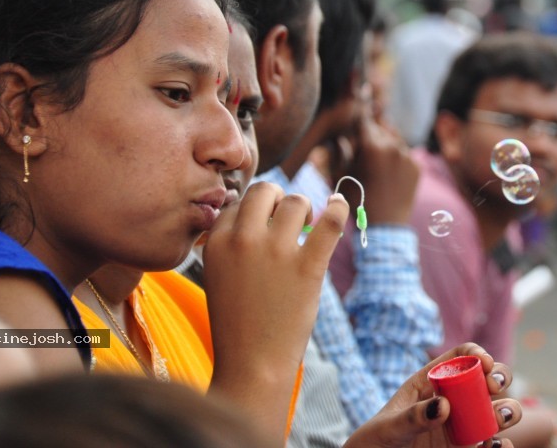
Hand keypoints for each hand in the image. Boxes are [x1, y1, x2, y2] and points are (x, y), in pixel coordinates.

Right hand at [202, 182, 347, 439]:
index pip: (239, 202)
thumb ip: (231, 242)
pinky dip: (339, 206)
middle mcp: (243, 240)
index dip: (255, 210)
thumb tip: (258, 209)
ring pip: (297, 201)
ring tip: (307, 227)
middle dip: (279, 199)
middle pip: (266, 191)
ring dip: (305, 209)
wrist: (252, 364)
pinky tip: (340, 203)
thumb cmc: (238, 323)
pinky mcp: (307, 266)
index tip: (265, 222)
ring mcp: (276, 252)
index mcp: (216, 242)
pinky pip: (331, 220)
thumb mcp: (219, 275)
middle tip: (288, 218)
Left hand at [343, 343, 521, 447]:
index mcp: (432, 381)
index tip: (484, 362)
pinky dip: (503, 445)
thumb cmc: (376, 442)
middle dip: (499, 376)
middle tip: (493, 387)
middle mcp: (453, 400)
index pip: (460, 356)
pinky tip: (499, 446)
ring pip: (497, 410)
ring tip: (500, 418)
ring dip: (508, 410)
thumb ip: (413, 417)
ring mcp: (462, 425)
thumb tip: (444, 406)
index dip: (476, 353)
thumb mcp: (389, 427)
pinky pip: (493, 444)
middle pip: (486, 378)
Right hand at [348, 115, 418, 226]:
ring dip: (384, 143)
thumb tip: (342, 138)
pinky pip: (404, 152)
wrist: (385, 225)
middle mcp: (392, 146)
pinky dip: (396, 156)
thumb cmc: (357, 201)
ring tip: (376, 159)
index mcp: (372, 147)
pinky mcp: (416, 166)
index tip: (355, 123)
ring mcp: (407, 156)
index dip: (358, 121)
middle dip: (371, 133)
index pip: (364, 122)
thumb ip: (340, 152)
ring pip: (393, 139)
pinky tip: (387, 170)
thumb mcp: (341, 176)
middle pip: (379, 128)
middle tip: (363, 145)